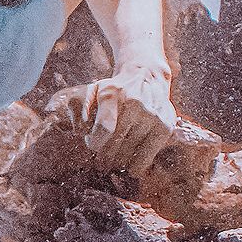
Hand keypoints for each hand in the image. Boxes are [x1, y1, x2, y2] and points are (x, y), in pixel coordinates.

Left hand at [43, 64, 176, 171]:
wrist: (147, 76)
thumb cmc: (114, 89)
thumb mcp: (92, 90)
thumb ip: (76, 107)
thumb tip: (78, 129)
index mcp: (112, 93)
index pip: (104, 130)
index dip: (95, 143)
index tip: (93, 144)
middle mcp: (135, 103)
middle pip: (114, 146)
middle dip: (105, 154)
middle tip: (104, 154)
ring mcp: (152, 115)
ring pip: (128, 155)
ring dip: (119, 160)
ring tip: (117, 154)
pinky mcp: (164, 127)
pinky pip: (144, 159)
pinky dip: (135, 165)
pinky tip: (130, 161)